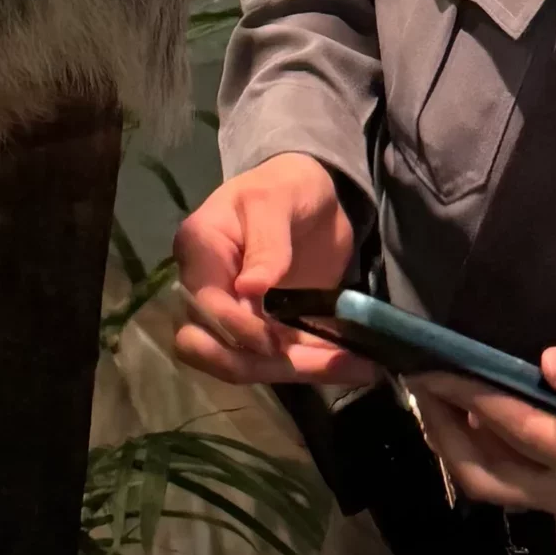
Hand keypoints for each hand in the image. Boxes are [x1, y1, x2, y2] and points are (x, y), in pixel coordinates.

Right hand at [171, 153, 375, 386]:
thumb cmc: (287, 184)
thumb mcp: (278, 200)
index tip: (277, 343)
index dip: (238, 329)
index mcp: (199, 249)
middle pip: (211, 349)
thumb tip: (249, 289)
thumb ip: (267, 240)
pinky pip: (278, 359)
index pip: (205, 305)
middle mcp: (206, 288)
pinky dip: (311, 366)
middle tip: (322, 363)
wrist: (312, 193)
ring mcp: (233, 313)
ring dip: (297, 371)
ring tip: (355, 365)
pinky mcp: (263, 329)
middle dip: (263, 366)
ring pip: (247, 363)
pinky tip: (354, 364)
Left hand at [409, 349, 555, 518]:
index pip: (511, 426)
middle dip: (440, 429)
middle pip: (481, 472)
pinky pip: (508, 479)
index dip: (465, 395)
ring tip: (434, 394)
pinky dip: (479, 449)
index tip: (431, 363)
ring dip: (454, 442)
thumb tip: (548, 361)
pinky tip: (474, 414)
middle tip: (418, 380)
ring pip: (490, 482)